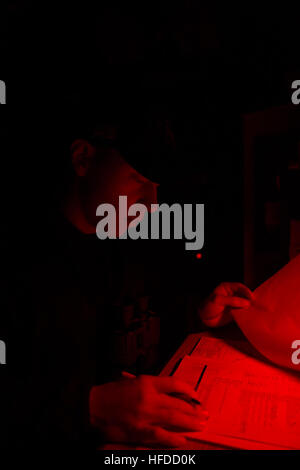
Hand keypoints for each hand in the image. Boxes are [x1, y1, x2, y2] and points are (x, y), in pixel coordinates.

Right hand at [89, 375, 208, 446]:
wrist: (92, 405)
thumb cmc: (111, 393)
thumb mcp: (132, 382)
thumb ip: (151, 387)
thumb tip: (171, 394)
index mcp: (147, 382)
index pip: (175, 383)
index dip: (189, 391)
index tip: (197, 396)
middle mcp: (149, 397)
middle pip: (179, 403)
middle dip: (194, 410)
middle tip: (205, 414)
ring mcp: (145, 414)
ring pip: (174, 418)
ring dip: (190, 422)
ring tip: (201, 425)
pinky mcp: (139, 430)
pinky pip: (162, 435)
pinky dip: (174, 438)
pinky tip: (183, 440)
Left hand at [199, 282, 252, 327]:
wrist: (204, 319)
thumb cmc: (208, 306)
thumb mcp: (218, 301)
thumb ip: (232, 301)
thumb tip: (247, 303)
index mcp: (227, 288)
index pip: (239, 287)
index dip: (246, 291)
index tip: (252, 297)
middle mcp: (232, 294)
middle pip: (244, 294)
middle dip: (250, 298)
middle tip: (257, 304)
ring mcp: (234, 303)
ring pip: (245, 303)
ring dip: (250, 306)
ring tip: (257, 309)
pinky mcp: (236, 311)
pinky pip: (243, 311)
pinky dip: (248, 312)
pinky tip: (252, 315)